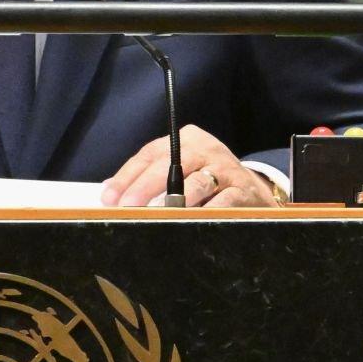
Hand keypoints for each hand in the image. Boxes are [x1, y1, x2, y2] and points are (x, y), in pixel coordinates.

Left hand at [100, 124, 279, 208]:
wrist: (253, 192)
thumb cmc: (207, 181)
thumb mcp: (180, 171)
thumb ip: (148, 177)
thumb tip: (109, 191)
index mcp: (185, 140)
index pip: (149, 154)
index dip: (127, 176)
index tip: (109, 198)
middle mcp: (205, 149)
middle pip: (169, 165)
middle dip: (145, 188)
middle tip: (128, 207)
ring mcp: (225, 168)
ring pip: (196, 183)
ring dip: (176, 200)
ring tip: (158, 215)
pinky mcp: (242, 189)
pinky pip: (222, 201)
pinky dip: (207, 211)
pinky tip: (192, 221)